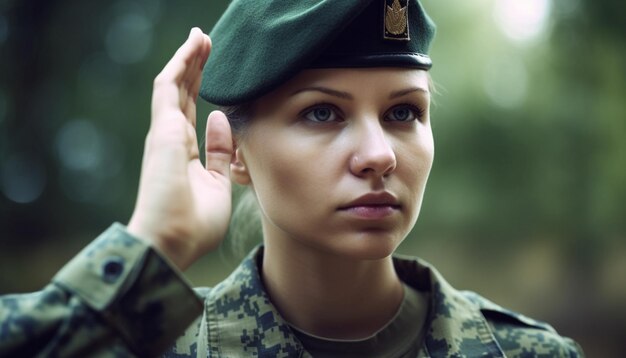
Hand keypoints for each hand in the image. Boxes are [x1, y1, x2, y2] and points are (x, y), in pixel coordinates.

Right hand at [128, 28, 232, 269]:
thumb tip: (221, 118)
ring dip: (189, 58)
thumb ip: (219, 152)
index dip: (201, 88)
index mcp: (183, 152)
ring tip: (202, 36)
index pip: (191, 111)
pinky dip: (181, 63)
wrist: (172, 242)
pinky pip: (170, 86)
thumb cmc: (194, 225)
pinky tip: (193, 46)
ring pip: (175, 83)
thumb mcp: (218, 184)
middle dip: (196, 67)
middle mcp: (171, 138)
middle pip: (183, 93)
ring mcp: (164, 132)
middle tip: (208, 43)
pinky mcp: (162, 128)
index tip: (216, 72)